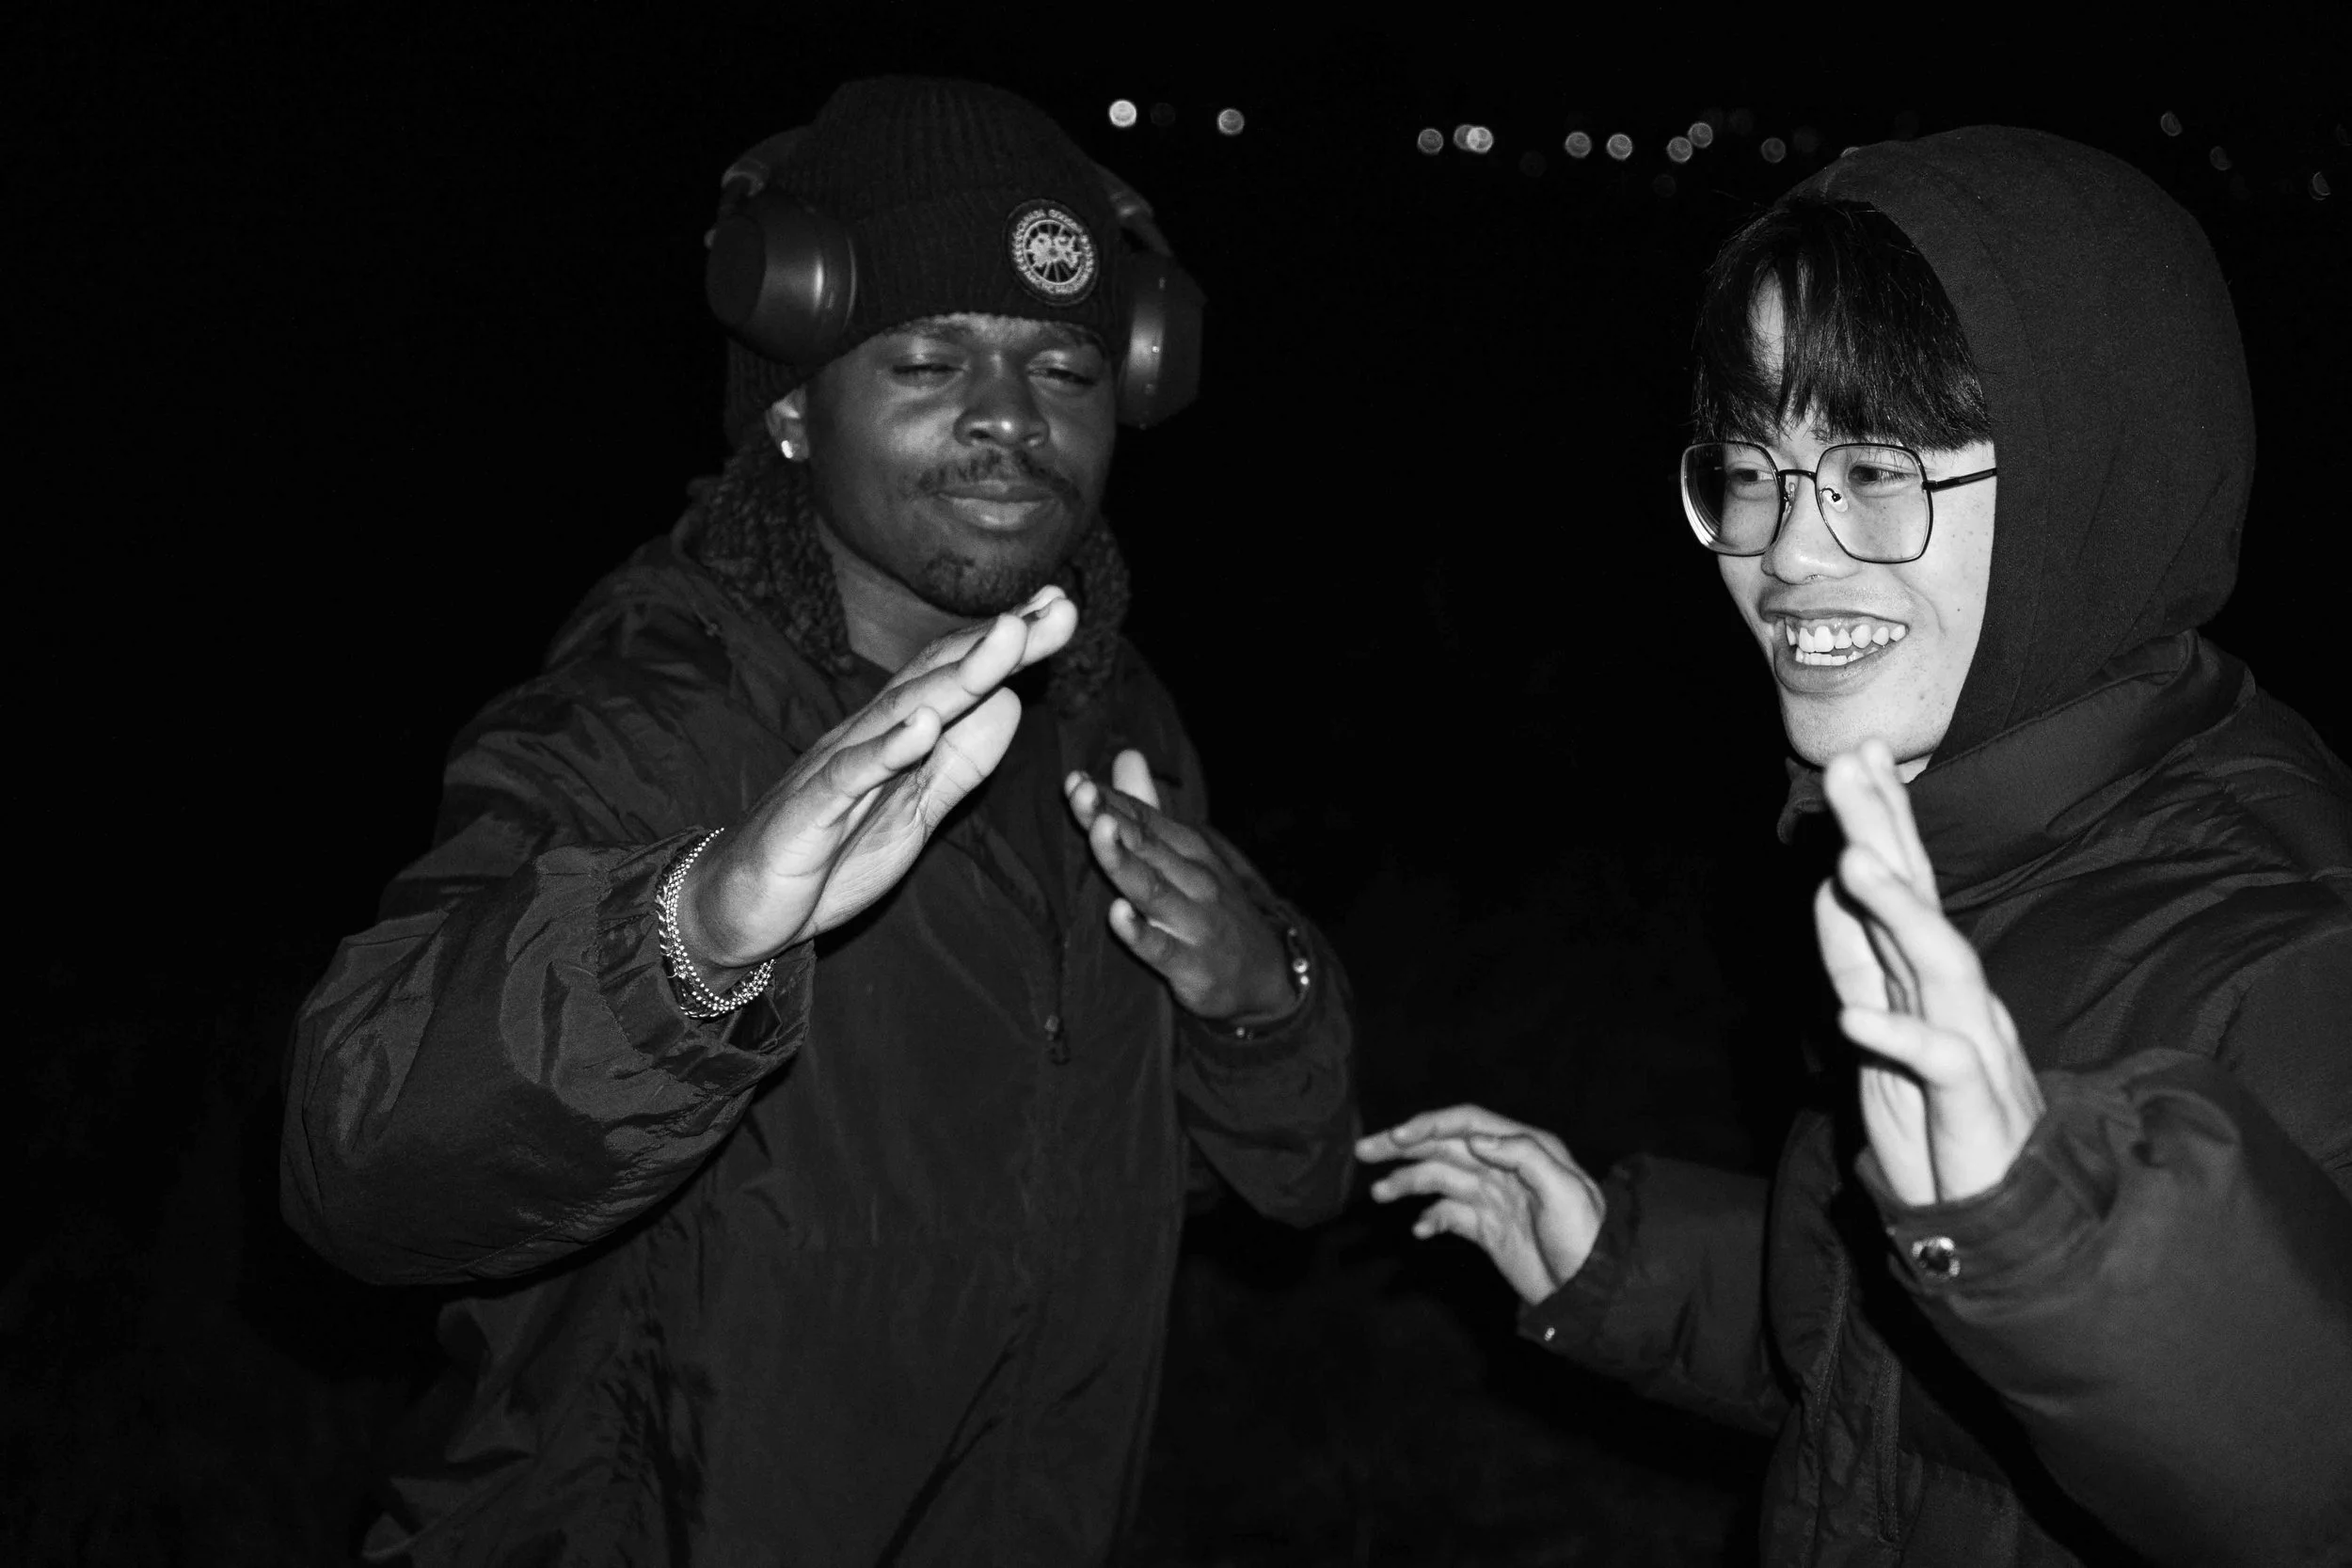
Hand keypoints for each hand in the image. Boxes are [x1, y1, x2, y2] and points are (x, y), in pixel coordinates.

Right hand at [676, 587, 1078, 979]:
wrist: (738, 906)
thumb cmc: (827, 855)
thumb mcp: (915, 811)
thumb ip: (960, 763)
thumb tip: (1012, 703)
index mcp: (896, 739)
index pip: (958, 676)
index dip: (1011, 646)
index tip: (1063, 608)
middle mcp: (867, 738)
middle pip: (941, 679)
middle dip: (1003, 643)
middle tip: (1060, 607)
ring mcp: (836, 770)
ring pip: (903, 713)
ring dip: (959, 676)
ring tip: (1009, 639)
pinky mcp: (808, 813)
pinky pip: (850, 776)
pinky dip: (886, 749)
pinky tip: (922, 726)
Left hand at [1062, 751, 1295, 1024]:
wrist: (1267, 974)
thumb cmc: (1213, 908)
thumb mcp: (1188, 855)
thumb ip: (1148, 809)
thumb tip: (1126, 755)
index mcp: (1188, 849)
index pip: (1143, 817)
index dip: (1109, 799)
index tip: (1074, 782)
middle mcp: (1193, 879)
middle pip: (1145, 845)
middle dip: (1109, 818)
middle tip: (1080, 795)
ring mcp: (1193, 922)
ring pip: (1151, 888)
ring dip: (1124, 860)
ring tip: (1099, 833)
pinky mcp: (1192, 965)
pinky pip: (1161, 949)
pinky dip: (1139, 932)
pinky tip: (1117, 915)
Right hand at [1357, 1105, 1604, 1305]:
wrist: (1592, 1290)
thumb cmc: (1585, 1236)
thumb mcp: (1565, 1191)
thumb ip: (1524, 1156)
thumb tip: (1477, 1138)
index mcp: (1524, 1147)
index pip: (1467, 1124)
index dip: (1430, 1125)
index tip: (1397, 1138)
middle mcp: (1503, 1166)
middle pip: (1444, 1146)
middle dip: (1402, 1147)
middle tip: (1364, 1150)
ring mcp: (1492, 1198)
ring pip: (1439, 1179)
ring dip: (1408, 1183)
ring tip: (1380, 1194)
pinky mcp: (1486, 1229)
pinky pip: (1449, 1216)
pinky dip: (1430, 1219)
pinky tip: (1419, 1231)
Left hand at [1817, 738, 2044, 1205]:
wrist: (2002, 1220)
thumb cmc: (1938, 1121)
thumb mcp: (1880, 1030)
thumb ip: (1859, 962)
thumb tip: (1829, 889)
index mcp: (1928, 979)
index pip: (1906, 887)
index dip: (1883, 823)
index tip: (1855, 756)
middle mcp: (1956, 999)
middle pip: (1921, 902)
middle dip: (1887, 832)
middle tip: (1852, 763)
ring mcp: (1972, 1047)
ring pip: (1940, 966)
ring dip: (1897, 915)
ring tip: (1852, 864)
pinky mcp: (1973, 1107)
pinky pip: (1939, 1063)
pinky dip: (1899, 1036)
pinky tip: (1854, 1017)